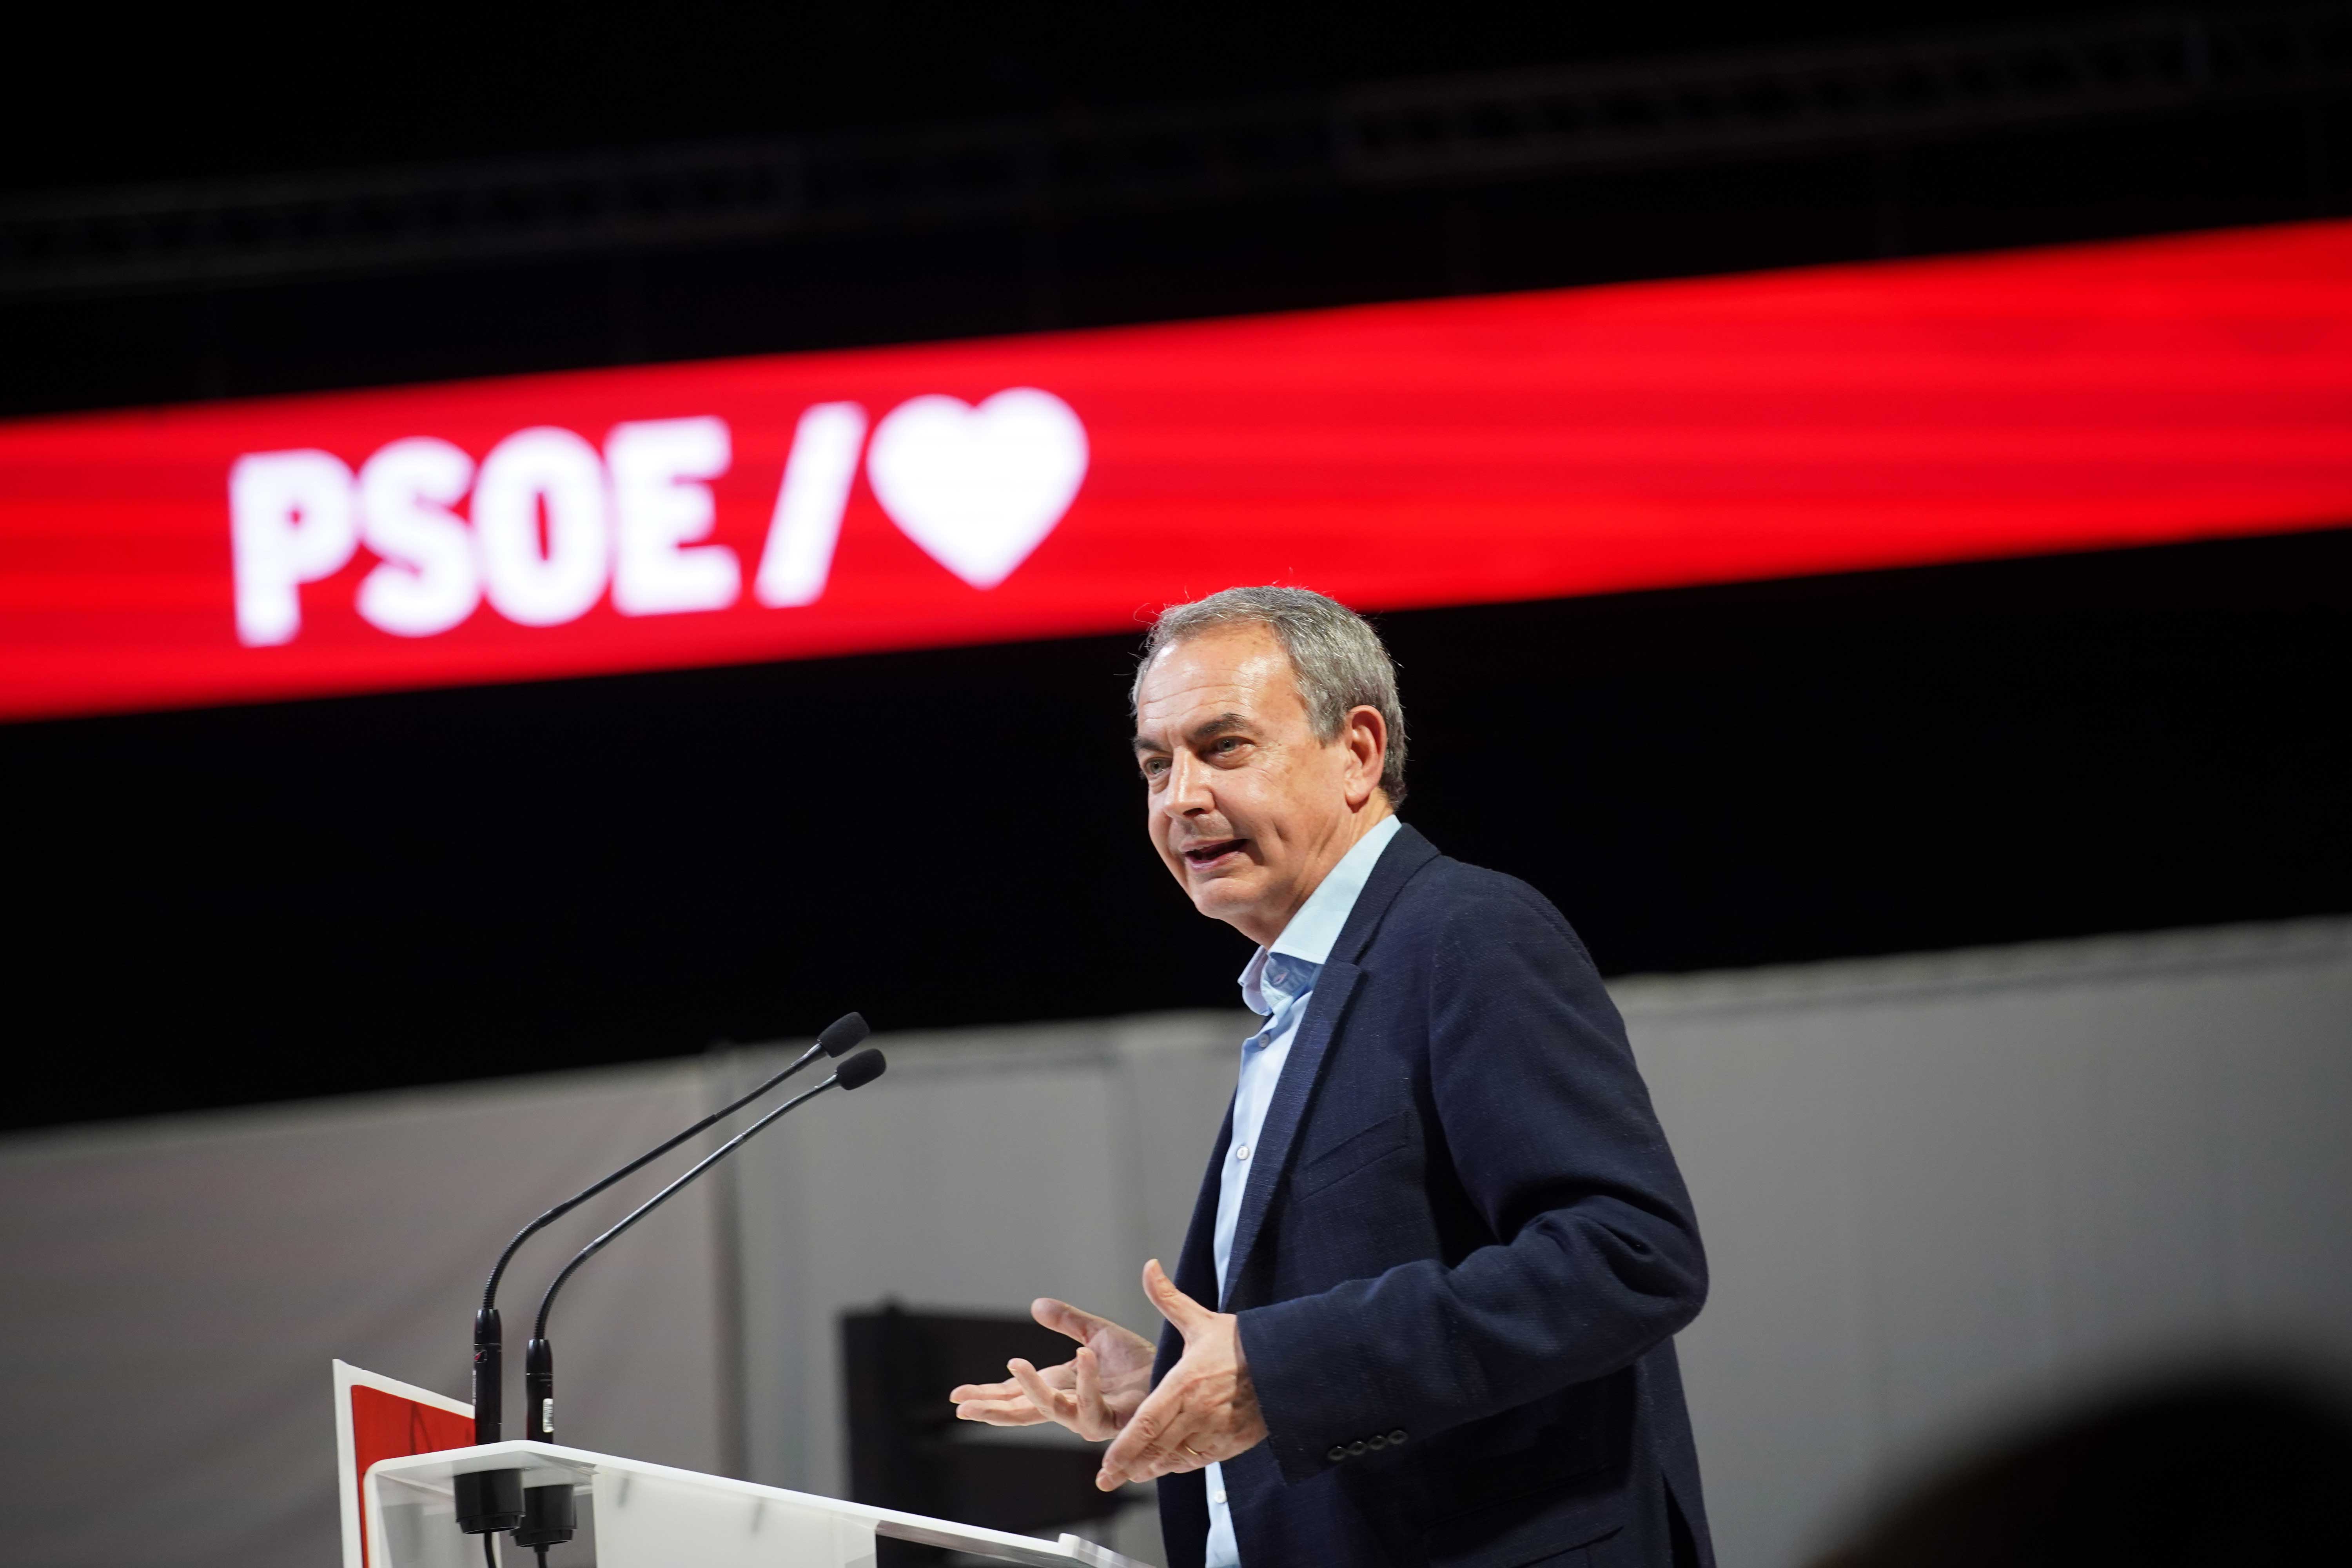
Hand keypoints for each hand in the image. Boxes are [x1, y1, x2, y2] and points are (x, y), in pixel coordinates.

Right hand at [948, 1294, 1156, 1441]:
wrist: (1175, 1372)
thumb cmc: (1140, 1362)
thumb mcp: (1096, 1334)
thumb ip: (1067, 1321)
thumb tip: (1036, 1305)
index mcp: (1062, 1385)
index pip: (1016, 1394)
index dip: (987, 1395)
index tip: (957, 1397)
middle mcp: (1071, 1404)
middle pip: (1023, 1411)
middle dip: (992, 1409)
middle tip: (963, 1407)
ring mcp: (1090, 1415)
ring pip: (1052, 1412)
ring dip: (1032, 1390)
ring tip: (1015, 1364)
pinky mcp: (1115, 1419)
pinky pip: (1094, 1406)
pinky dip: (1087, 1382)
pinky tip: (1081, 1358)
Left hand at [1095, 1259, 1265, 1489]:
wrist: (1287, 1362)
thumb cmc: (1241, 1343)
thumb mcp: (1202, 1320)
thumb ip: (1167, 1298)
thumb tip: (1149, 1267)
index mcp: (1184, 1383)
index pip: (1146, 1422)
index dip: (1124, 1448)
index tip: (1105, 1466)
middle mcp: (1197, 1411)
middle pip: (1155, 1447)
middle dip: (1128, 1466)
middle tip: (1107, 1481)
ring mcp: (1215, 1430)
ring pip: (1175, 1457)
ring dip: (1152, 1468)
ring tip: (1132, 1474)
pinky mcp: (1231, 1442)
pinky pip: (1199, 1460)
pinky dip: (1180, 1464)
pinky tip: (1166, 1465)